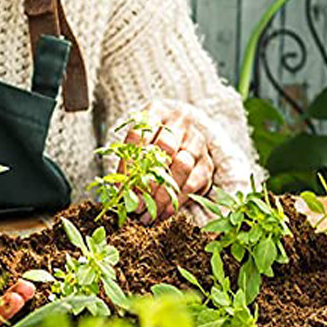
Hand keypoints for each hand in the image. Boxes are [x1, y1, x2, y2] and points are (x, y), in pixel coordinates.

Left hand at [120, 104, 214, 223]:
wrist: (183, 139)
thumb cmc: (151, 143)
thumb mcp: (136, 145)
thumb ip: (129, 162)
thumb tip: (118, 192)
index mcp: (156, 111)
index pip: (139, 135)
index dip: (128, 164)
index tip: (119, 188)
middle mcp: (180, 121)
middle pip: (164, 148)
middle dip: (147, 181)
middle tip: (134, 205)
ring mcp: (197, 141)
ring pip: (181, 166)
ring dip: (162, 193)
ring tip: (147, 214)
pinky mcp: (207, 163)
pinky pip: (193, 183)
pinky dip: (176, 201)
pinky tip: (162, 214)